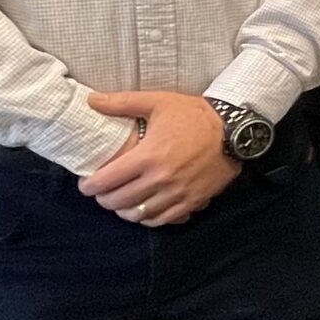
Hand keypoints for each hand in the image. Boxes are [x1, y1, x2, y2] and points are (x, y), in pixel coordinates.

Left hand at [80, 90, 238, 225]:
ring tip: (120, 203)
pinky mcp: (192, 201)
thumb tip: (92, 100)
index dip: (90, 186)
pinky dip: (148, 218)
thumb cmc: (194, 115)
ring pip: (138, 214)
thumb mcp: (158, 102)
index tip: (86, 185)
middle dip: (104, 200)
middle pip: (119, 201)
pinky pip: (162, 219)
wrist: (234, 131)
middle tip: (101, 193)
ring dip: (124, 211)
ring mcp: (177, 193)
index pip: (107, 181)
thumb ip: (122, 103)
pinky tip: (144, 210)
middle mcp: (160, 179)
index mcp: (148, 156)